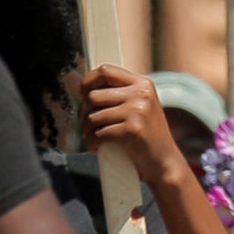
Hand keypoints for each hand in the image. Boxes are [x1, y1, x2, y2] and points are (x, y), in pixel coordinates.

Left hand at [83, 65, 190, 187]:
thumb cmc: (144, 135)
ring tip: (92, 138)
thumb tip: (70, 78)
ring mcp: (137, 111)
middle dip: (84, 112)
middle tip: (87, 125)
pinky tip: (96, 148)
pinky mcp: (132, 130)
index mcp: (142, 84)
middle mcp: (141, 94)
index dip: (87, 81)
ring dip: (86, 131)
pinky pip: (98, 133)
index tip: (82, 95)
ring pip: (93, 116)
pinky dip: (92, 143)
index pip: (105, 71)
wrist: (164, 162)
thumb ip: (108, 93)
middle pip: (94, 96)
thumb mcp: (134, 107)